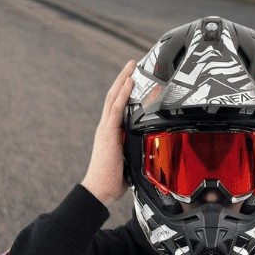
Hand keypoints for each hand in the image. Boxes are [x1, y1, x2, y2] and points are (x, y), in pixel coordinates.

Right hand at [81, 61, 134, 205]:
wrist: (99, 190)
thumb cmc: (113, 180)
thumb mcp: (130, 161)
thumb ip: (138, 150)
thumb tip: (154, 149)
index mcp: (110, 133)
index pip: (117, 106)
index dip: (124, 91)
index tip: (133, 78)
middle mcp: (106, 127)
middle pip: (113, 96)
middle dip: (123, 79)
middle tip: (133, 64)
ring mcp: (105, 129)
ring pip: (113, 98)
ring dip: (123, 80)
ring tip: (131, 66)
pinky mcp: (108, 133)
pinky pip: (116, 109)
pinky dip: (123, 94)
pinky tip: (129, 82)